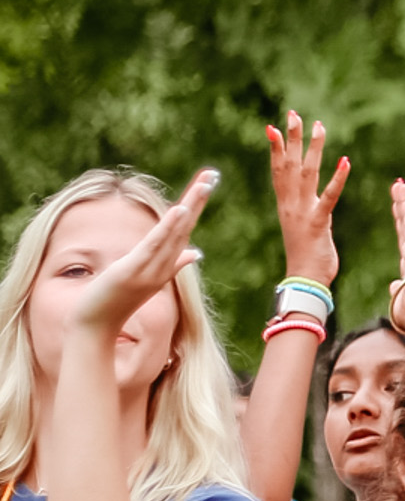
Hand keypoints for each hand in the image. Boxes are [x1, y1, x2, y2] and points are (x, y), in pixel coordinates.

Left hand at [72, 169, 218, 338]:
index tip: (207, 181)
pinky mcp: (133, 270)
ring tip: (203, 185)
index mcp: (166, 264)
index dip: (196, 206)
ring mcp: (150, 269)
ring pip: (174, 234)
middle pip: (185, 227)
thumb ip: (172, 263)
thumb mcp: (145, 278)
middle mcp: (163, 266)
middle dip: (198, 200)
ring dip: (190, 208)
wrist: (95, 326)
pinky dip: (168, 228)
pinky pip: (154, 246)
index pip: (185, 229)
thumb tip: (197, 252)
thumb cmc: (116, 302)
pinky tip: (179, 210)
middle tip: (212, 174)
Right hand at [268, 112, 348, 286]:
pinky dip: (337, 179)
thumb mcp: (303, 227)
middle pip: (288, 165)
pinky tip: (344, 161)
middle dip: (291, 138)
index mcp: (286, 205)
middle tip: (293, 113)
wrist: (304, 282)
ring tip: (319, 126)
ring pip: (306, 174)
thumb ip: (306, 208)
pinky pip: (328, 197)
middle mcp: (290, 205)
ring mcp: (302, 213)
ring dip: (314, 149)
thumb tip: (309, 197)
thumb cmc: (307, 257)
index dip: (276, 148)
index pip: (278, 170)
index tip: (274, 126)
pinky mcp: (318, 222)